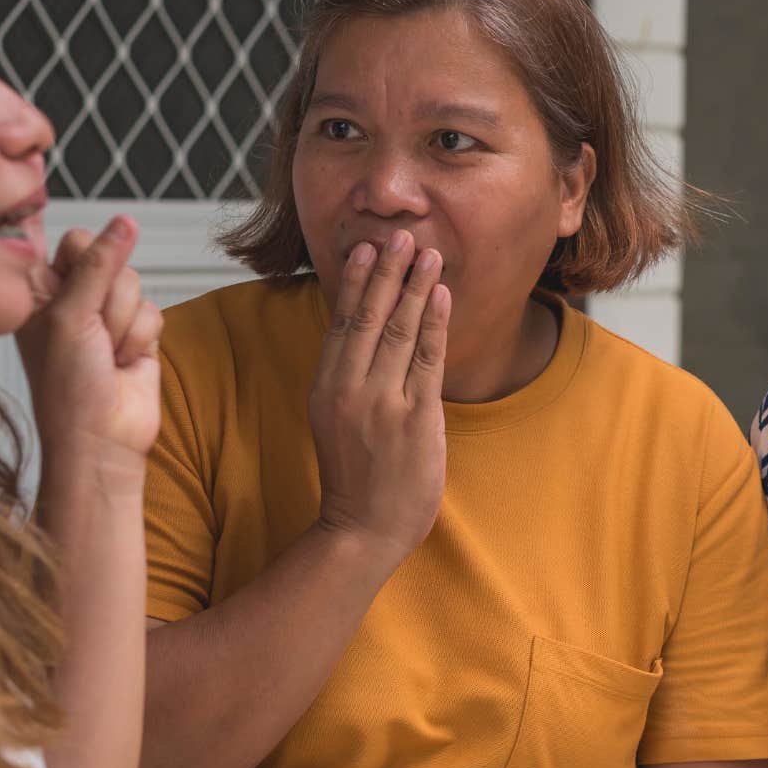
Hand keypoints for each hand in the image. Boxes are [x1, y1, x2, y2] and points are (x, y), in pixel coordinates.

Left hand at [15, 216, 163, 467]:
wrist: (100, 440)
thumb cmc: (67, 388)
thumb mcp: (71, 317)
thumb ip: (98, 264)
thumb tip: (125, 221)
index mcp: (40, 290)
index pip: (74, 242)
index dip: (85, 263)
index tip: (75, 297)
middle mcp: (73, 299)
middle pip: (112, 260)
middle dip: (109, 299)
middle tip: (92, 334)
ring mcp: (106, 316)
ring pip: (136, 285)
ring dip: (124, 323)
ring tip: (107, 355)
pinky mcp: (136, 333)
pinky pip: (154, 310)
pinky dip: (141, 339)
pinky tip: (124, 364)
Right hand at [308, 230, 449, 565]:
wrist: (362, 531)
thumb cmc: (355, 480)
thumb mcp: (337, 423)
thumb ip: (350, 382)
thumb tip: (368, 341)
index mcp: (326, 389)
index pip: (341, 324)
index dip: (354, 283)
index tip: (364, 248)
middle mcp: (350, 390)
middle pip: (369, 318)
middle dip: (386, 273)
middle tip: (399, 236)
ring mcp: (383, 403)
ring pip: (400, 331)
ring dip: (415, 287)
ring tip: (427, 253)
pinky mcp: (415, 419)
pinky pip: (427, 360)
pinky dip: (434, 323)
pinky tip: (441, 295)